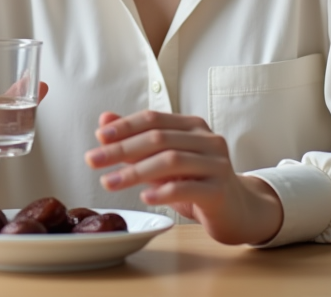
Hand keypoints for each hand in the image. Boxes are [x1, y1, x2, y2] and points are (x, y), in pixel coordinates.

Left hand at [85, 110, 282, 245]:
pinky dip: (163, 191)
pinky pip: (188, 188)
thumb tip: (104, 120)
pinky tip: (143, 197)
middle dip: (122, 149)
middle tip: (93, 160)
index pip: (153, 118)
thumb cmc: (197, 183)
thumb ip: (137, 140)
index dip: (124, 126)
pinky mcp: (220, 191)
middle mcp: (207, 140)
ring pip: (171, 160)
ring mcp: (217, 164)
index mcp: (192, 126)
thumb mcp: (165, 160)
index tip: (99, 137)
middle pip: (159, 138)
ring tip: (109, 183)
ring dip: (135, 172)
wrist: (237, 211)